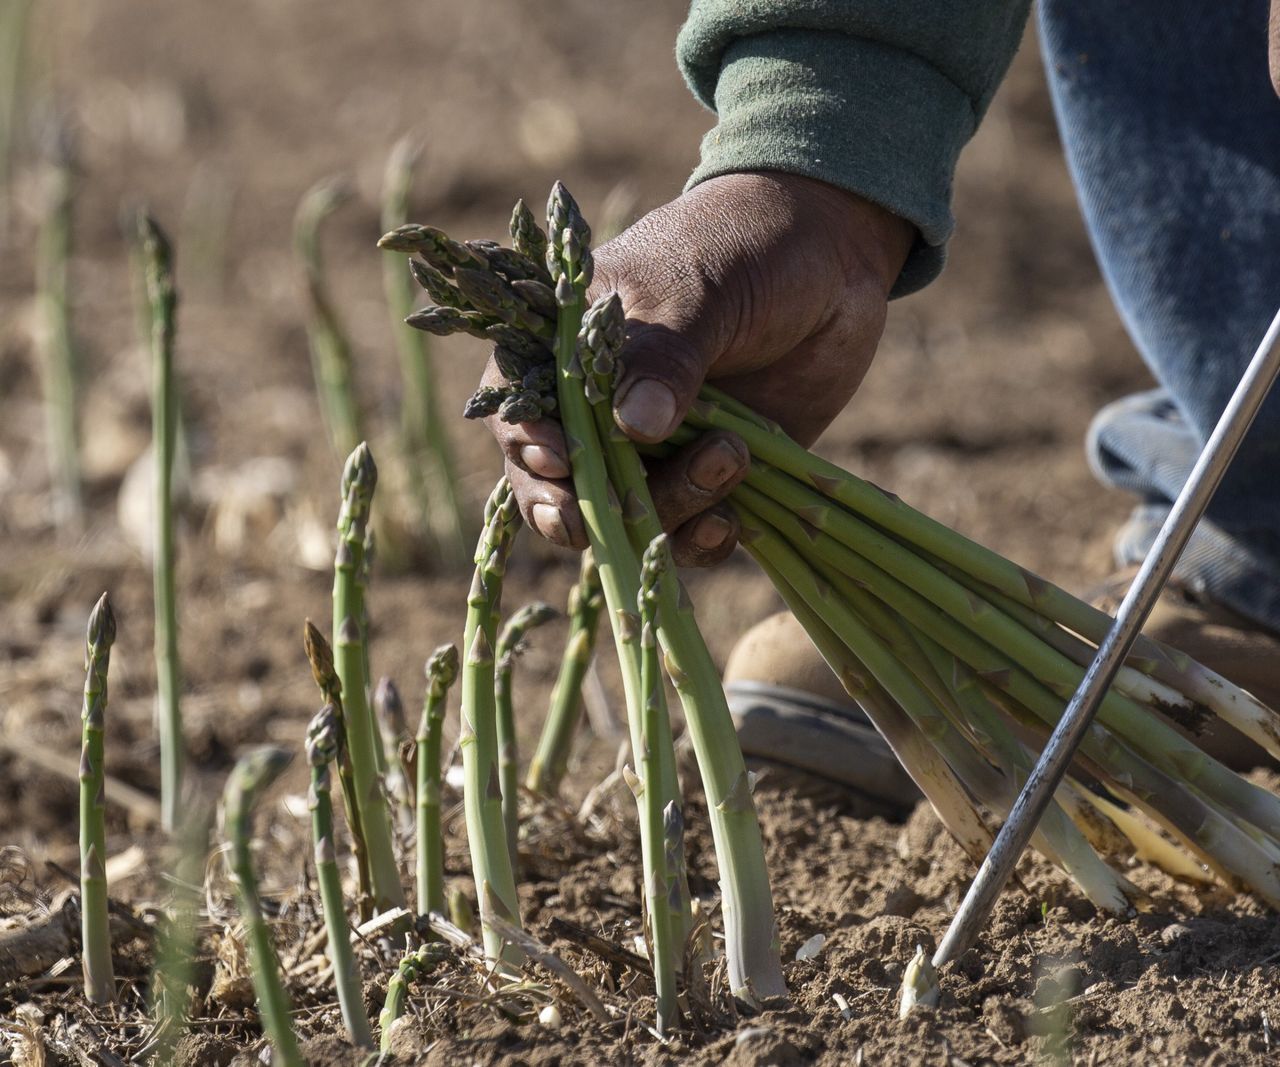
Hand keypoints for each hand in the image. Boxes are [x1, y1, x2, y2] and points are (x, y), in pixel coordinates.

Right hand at [485, 171, 913, 564]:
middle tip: (613, 515)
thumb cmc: (745, 248)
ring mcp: (656, 451)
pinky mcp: (710, 479)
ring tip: (731, 453)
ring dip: (669, 511)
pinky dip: (703, 541)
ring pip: (629, 519)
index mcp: (571, 348)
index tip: (561, 462)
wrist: (836, 259)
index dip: (526, 444)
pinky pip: (689, 535)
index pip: (517, 405)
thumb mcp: (699, 289)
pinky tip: (730, 522)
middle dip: (583, 511)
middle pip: (559, 486)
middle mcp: (601, 410)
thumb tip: (636, 426)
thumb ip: (665, 356)